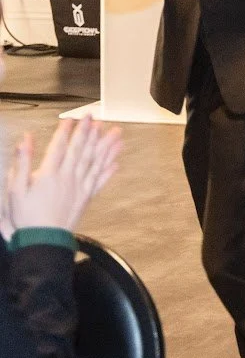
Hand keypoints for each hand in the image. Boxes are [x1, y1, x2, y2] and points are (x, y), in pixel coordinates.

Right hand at [2, 117, 121, 238]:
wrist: (42, 240)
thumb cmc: (26, 217)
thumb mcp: (15, 189)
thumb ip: (22, 162)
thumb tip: (25, 140)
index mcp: (49, 175)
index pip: (59, 147)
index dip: (66, 131)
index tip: (71, 119)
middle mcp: (68, 178)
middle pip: (80, 150)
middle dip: (87, 132)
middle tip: (94, 117)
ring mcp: (79, 188)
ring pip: (95, 162)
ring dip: (105, 146)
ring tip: (115, 133)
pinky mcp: (86, 198)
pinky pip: (100, 180)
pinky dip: (109, 170)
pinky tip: (116, 161)